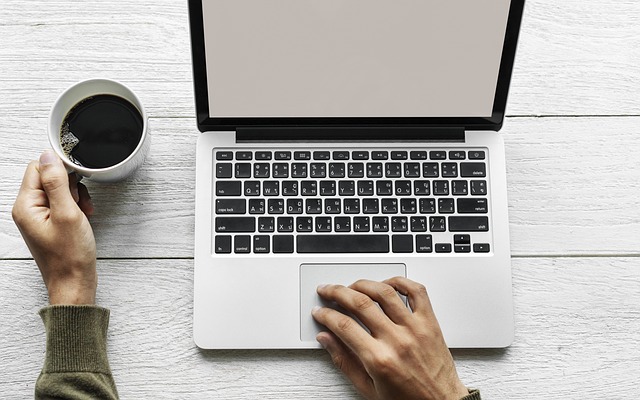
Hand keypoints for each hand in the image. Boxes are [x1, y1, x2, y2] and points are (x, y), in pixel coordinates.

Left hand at [12, 150, 96, 304]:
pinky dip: (76, 205)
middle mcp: (28, 210)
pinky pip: (62, 203)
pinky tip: (83, 216)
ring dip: (75, 195)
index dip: (60, 169)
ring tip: (83, 211)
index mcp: (26, 206)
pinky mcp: (50, 223)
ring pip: (58, 189)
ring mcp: (38, 217)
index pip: (37, 168)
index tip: (77, 178)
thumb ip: (56, 182)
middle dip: (70, 184)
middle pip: (48, 177)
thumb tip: (48, 156)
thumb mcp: (67, 213)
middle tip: (79, 202)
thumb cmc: (70, 256)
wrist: (75, 283)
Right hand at [312, 277, 468, 399]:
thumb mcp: (368, 388)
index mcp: (379, 360)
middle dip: (337, 293)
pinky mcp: (430, 322)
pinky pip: (416, 291)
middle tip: (327, 291)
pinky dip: (399, 281)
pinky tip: (385, 284)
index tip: (319, 312)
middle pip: (360, 303)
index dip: (326, 315)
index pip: (344, 326)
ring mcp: (415, 328)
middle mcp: (397, 340)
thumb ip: (344, 361)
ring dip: (363, 284)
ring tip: (352, 287)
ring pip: (384, 292)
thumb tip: (326, 339)